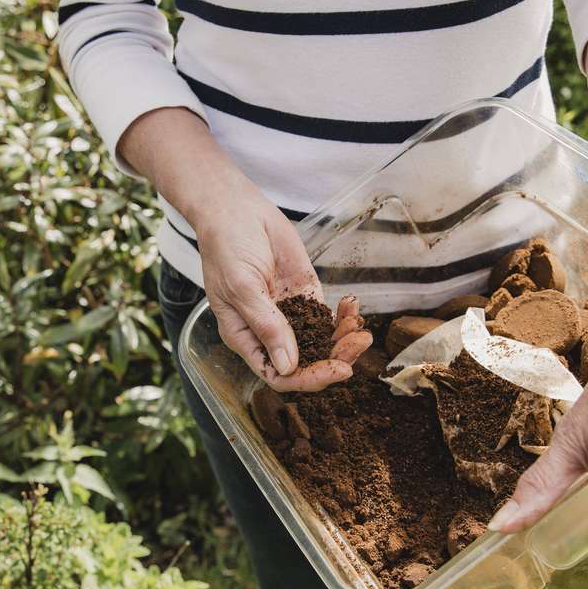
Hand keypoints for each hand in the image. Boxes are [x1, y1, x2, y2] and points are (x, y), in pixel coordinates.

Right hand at [194, 194, 371, 391]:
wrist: (236, 210)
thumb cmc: (226, 247)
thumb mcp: (242, 288)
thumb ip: (266, 325)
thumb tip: (287, 366)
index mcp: (245, 338)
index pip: (278, 374)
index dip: (307, 378)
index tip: (336, 370)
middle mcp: (268, 332)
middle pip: (305, 362)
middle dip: (335, 358)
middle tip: (359, 344)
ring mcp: (289, 314)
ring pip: (321, 342)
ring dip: (344, 339)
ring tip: (361, 329)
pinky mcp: (305, 294)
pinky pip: (328, 316)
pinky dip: (344, 316)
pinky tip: (353, 307)